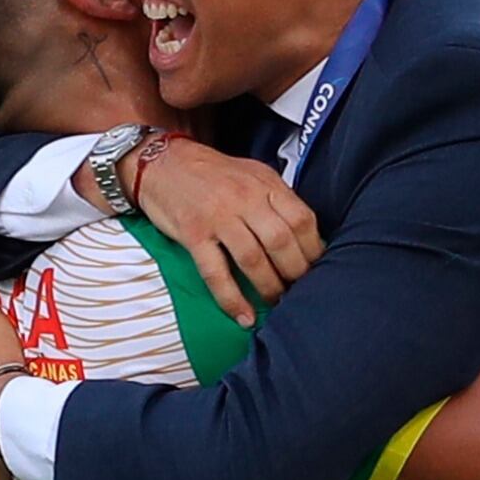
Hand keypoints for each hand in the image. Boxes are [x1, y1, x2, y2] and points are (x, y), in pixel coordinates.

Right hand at [128, 137, 323, 325]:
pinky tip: (244, 317)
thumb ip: (277, 200)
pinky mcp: (193, 235)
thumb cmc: (213, 174)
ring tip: (275, 302)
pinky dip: (232, 300)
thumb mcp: (252, 174)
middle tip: (300, 290)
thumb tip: (306, 237)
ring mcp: (218, 217)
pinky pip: (216, 274)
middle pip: (281, 242)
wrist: (163, 163)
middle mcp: (244, 199)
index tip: (317, 268)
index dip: (313, 249)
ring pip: (253, 260)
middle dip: (295, 272)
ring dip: (268, 287)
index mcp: (265, 184)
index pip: (302, 219)